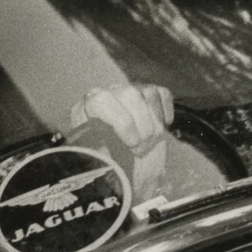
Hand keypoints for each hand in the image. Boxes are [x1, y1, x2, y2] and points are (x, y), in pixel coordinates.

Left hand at [69, 84, 174, 200]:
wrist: (114, 159)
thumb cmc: (103, 160)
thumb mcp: (97, 160)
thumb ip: (101, 155)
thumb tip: (110, 161)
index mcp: (87, 108)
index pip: (101, 100)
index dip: (122, 122)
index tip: (132, 145)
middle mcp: (107, 93)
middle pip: (130, 95)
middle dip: (142, 125)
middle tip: (142, 150)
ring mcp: (128, 90)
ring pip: (147, 94)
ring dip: (154, 122)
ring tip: (150, 144)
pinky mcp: (147, 93)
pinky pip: (162, 94)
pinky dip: (165, 112)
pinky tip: (162, 127)